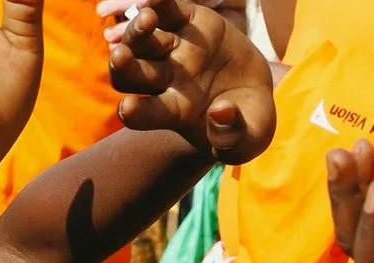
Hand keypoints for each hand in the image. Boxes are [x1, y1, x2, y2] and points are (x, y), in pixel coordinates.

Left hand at [101, 0, 273, 165]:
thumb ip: (231, 135)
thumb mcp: (247, 139)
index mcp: (173, 113)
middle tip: (120, 57)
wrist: (252, 95)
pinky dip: (160, 3)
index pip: (147, 114)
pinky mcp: (189, 23)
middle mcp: (166, 81)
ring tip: (146, 19)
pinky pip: (169, 11)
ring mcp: (175, 51)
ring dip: (138, 30)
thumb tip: (221, 113)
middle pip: (133, 74)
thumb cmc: (245, 124)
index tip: (127, 109)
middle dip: (124, 65)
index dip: (136, 113)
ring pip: (146, 41)